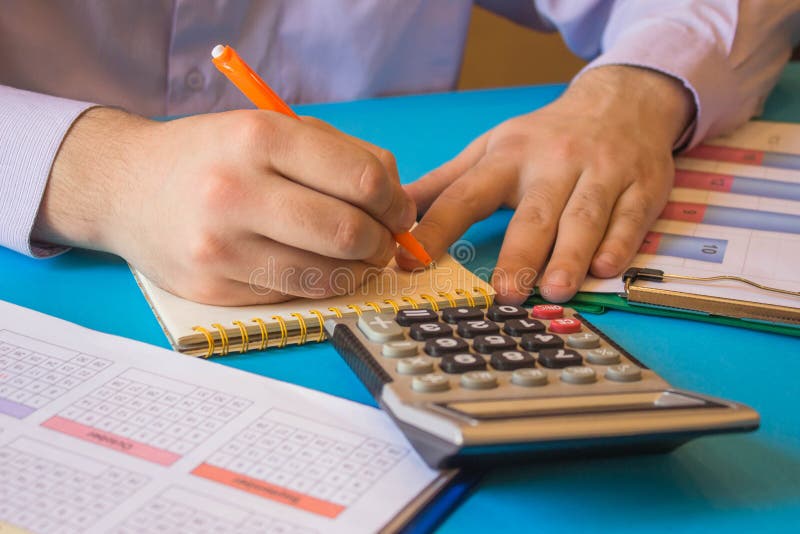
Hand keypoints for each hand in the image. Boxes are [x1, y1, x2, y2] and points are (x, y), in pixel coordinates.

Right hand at [33, 108, 414, 304]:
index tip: (398, 210)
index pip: (363, 180)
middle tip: (383, 240)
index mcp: (259, 137)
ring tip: (356, 257)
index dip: (395, 202)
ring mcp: (220, 246)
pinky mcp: (212, 288)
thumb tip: (398, 200)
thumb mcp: (270, 129)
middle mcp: (235, 191)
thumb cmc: (212, 155)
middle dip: (383, 242)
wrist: (125, 187)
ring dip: (358, 271)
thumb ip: (340, 154)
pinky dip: (319, 285)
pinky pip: (293, 296)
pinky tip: (316, 268)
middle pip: (349, 233)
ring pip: (326, 276)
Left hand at [401, 66, 693, 303]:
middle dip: (519, 254)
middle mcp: (554, 162)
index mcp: (508, 156)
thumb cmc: (544, 136)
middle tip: (504, 293)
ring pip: (585, 217)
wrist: (621, 101)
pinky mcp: (643, 185)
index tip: (412, 259)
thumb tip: (397, 209)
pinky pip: (630, 217)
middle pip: (534, 213)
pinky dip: (619, 244)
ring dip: (570, 255)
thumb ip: (446, 182)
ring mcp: (602, 172)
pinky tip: (605, 269)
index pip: (466, 194)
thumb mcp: (492, 148)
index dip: (437, 227)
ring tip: (554, 291)